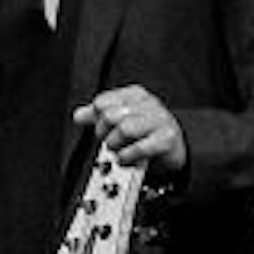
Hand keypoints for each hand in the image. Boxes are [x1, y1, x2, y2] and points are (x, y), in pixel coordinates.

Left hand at [73, 84, 187, 176]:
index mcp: (135, 95)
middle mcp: (148, 104)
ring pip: (124, 129)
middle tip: (111, 142)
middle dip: (104, 134)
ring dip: (116, 145)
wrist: (175, 148)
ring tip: (119, 150)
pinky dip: (127, 156)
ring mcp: (159, 120)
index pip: (102, 102)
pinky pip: (139, 148)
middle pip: (110, 116)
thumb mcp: (121, 119)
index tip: (102, 129)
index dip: (96, 119)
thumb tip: (79, 115)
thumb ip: (98, 116)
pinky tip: (126, 158)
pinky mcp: (166, 139)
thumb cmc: (146, 132)